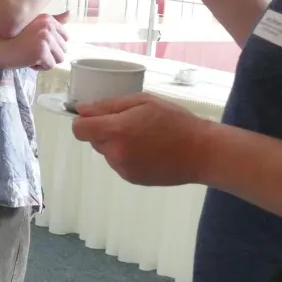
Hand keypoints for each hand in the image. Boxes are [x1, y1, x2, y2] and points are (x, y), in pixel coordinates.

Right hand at [0, 12, 68, 69]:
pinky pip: (50, 66)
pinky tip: (27, 60)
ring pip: (59, 59)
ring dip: (45, 61)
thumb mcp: (33, 24)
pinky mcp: (41, 51)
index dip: (52, 45)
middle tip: (30, 50)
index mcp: (48, 19)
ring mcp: (45, 38)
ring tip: (30, 55)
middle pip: (63, 49)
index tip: (36, 44)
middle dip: (49, 54)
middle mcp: (49, 26)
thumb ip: (53, 21)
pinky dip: (39, 67)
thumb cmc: (10, 35)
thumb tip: (70, 14)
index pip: (65, 37)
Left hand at [70, 94, 212, 186]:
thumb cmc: (175, 121)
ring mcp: (123, 169)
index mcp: (116, 130)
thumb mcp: (144, 102)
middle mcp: (115, 153)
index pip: (79, 129)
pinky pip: (119, 163)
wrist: (201, 152)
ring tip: (143, 137)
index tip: (96, 115)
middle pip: (93, 140)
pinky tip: (148, 151)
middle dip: (104, 130)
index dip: (83, 120)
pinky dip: (127, 156)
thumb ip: (109, 106)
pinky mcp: (132, 179)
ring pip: (107, 152)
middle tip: (130, 123)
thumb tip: (82, 109)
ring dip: (116, 144)